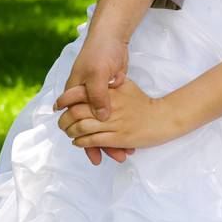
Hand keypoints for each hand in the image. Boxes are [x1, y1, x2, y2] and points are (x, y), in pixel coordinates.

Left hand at [53, 76, 179, 152]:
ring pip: (82, 128)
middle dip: (64, 120)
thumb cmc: (143, 102)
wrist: (163, 117)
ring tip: (69, 134)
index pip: (79, 94)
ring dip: (71, 132)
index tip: (58, 106)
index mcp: (110, 92)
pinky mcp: (119, 138)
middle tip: (61, 124)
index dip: (65, 100)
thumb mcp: (127, 86)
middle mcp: (110, 106)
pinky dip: (82, 143)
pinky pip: (93, 141)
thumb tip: (99, 79)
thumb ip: (112, 82)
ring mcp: (114, 123)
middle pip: (77, 113)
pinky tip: (78, 142)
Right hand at [59, 34, 134, 165]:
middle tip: (116, 158)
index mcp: (75, 94)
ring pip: (103, 124)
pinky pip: (114, 116)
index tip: (95, 156)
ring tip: (125, 153)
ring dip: (112, 138)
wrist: (113, 36)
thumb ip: (98, 96)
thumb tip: (101, 118)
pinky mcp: (112, 94)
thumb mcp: (97, 74)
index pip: (76, 124)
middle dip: (101, 144)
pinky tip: (130, 137)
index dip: (84, 141)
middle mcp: (84, 98)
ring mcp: (98, 96)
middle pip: (90, 128)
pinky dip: (120, 126)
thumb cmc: (100, 53)